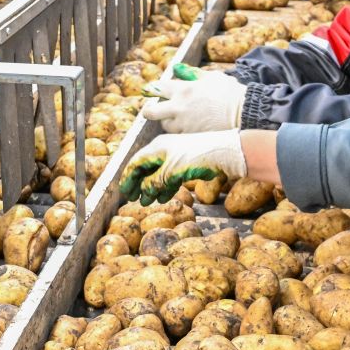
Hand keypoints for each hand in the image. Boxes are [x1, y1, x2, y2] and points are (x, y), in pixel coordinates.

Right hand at [118, 131, 245, 204]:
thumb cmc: (196, 158)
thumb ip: (154, 183)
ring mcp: (176, 156)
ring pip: (158, 173)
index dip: (128, 178)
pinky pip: (171, 176)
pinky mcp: (187, 163)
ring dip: (152, 187)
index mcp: (156, 147)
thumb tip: (143, 192)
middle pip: (146, 168)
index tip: (123, 192)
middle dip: (138, 184)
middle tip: (132, 198)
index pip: (135, 163)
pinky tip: (163, 197)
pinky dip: (165, 186)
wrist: (225, 152)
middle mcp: (164, 150)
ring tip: (147, 202)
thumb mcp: (171, 172)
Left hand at [144, 67, 245, 132]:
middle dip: (149, 111)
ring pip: (165, 126)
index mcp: (183, 89)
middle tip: (151, 111)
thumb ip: (192, 74)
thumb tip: (177, 69)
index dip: (151, 89)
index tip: (149, 91)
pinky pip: (178, 136)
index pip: (158, 88)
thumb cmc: (229, 92)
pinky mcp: (191, 136)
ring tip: (179, 119)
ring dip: (169, 122)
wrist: (243, 113)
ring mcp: (184, 124)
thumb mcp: (211, 77)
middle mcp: (179, 107)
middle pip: (151, 112)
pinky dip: (180, 132)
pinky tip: (189, 128)